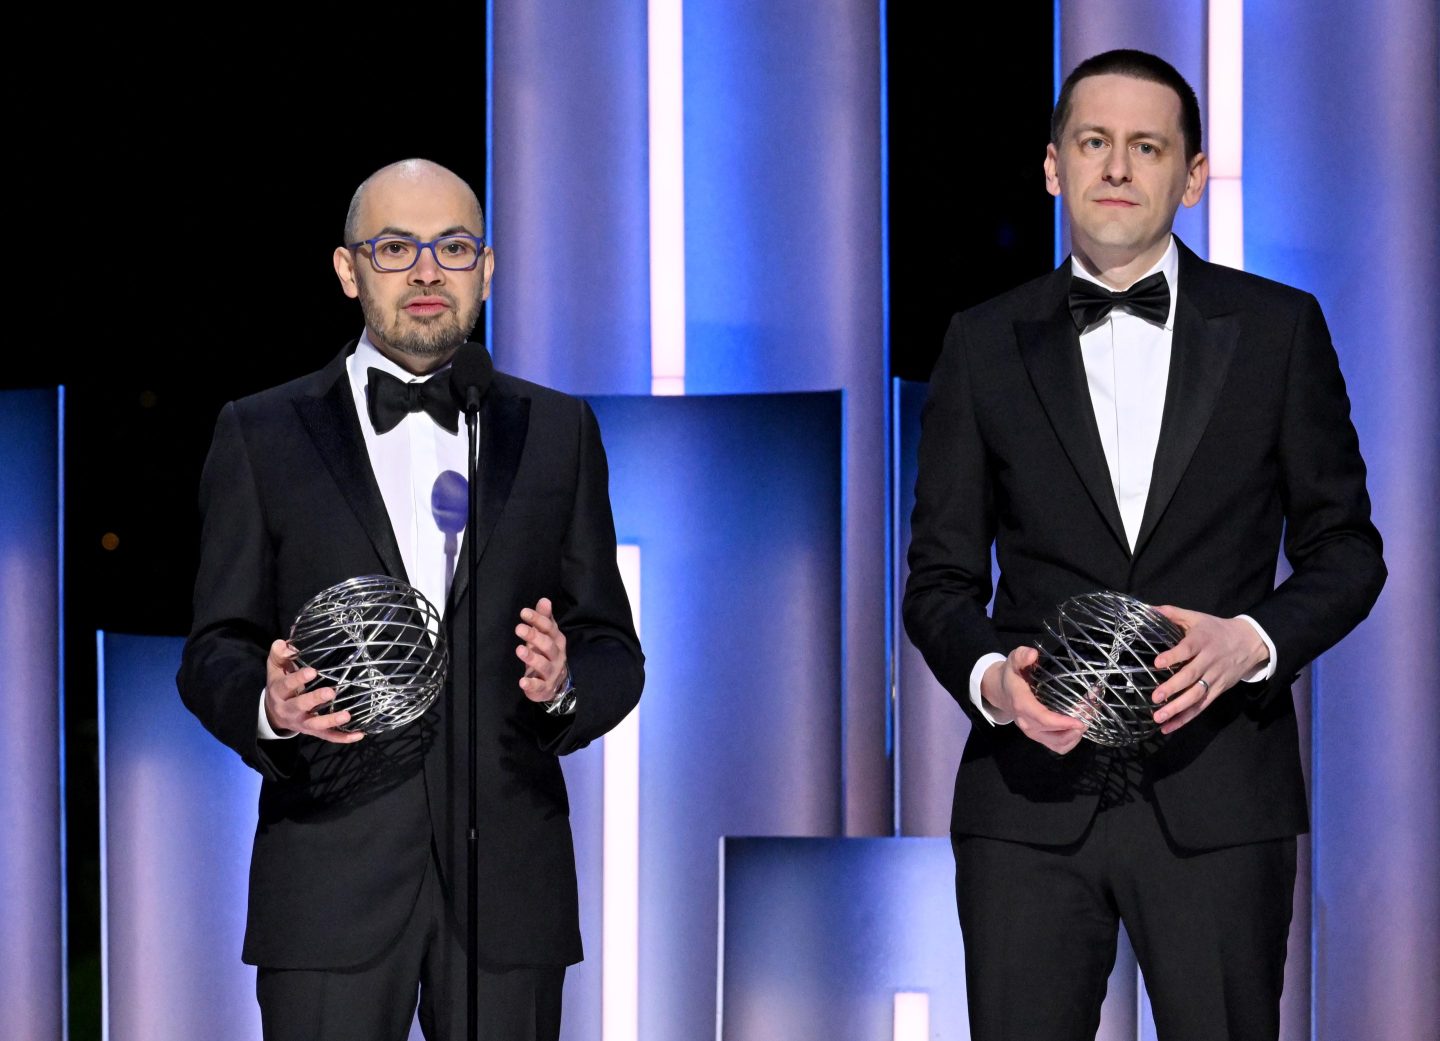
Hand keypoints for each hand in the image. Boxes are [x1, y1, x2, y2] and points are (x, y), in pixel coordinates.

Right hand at [263, 639, 362, 742]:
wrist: (273, 714)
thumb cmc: (280, 684)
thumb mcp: (275, 668)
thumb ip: (279, 655)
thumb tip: (285, 645)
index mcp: (279, 691)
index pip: (287, 685)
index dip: (298, 679)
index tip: (312, 672)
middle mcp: (290, 709)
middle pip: (301, 706)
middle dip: (315, 699)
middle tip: (331, 692)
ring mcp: (302, 723)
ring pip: (315, 725)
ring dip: (331, 721)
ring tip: (347, 715)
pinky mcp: (313, 732)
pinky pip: (328, 737)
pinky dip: (343, 737)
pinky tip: (359, 734)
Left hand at [515, 597, 568, 702]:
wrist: (556, 684)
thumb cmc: (546, 654)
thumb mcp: (546, 636)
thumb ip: (544, 619)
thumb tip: (544, 600)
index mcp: (557, 641)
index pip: (550, 628)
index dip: (538, 620)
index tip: (523, 613)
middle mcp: (557, 656)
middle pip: (548, 645)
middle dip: (534, 636)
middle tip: (518, 628)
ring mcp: (552, 672)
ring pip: (543, 664)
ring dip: (532, 657)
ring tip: (519, 650)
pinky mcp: (544, 688)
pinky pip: (538, 686)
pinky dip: (531, 684)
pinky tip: (522, 681)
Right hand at [981, 646, 1086, 754]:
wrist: (1000, 690)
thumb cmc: (1011, 675)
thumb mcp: (1013, 661)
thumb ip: (1021, 656)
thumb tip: (1033, 654)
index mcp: (1022, 704)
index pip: (1043, 719)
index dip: (1063, 723)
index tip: (1080, 721)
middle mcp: (1027, 723)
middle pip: (1055, 734)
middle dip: (1076, 727)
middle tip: (1090, 711)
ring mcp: (1033, 732)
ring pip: (1058, 744)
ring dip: (1075, 736)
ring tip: (1087, 719)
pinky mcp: (1038, 736)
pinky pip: (1057, 746)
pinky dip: (1071, 741)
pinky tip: (1078, 727)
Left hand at [1149, 606, 1269, 734]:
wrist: (1250, 642)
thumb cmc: (1216, 629)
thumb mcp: (1196, 617)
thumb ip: (1172, 613)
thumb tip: (1148, 609)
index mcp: (1202, 641)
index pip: (1187, 649)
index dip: (1174, 656)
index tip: (1158, 663)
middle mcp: (1209, 661)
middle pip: (1191, 676)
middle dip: (1173, 688)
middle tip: (1155, 698)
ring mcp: (1215, 678)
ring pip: (1197, 696)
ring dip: (1178, 709)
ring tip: (1159, 718)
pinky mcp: (1218, 690)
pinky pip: (1202, 707)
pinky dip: (1186, 718)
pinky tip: (1169, 727)